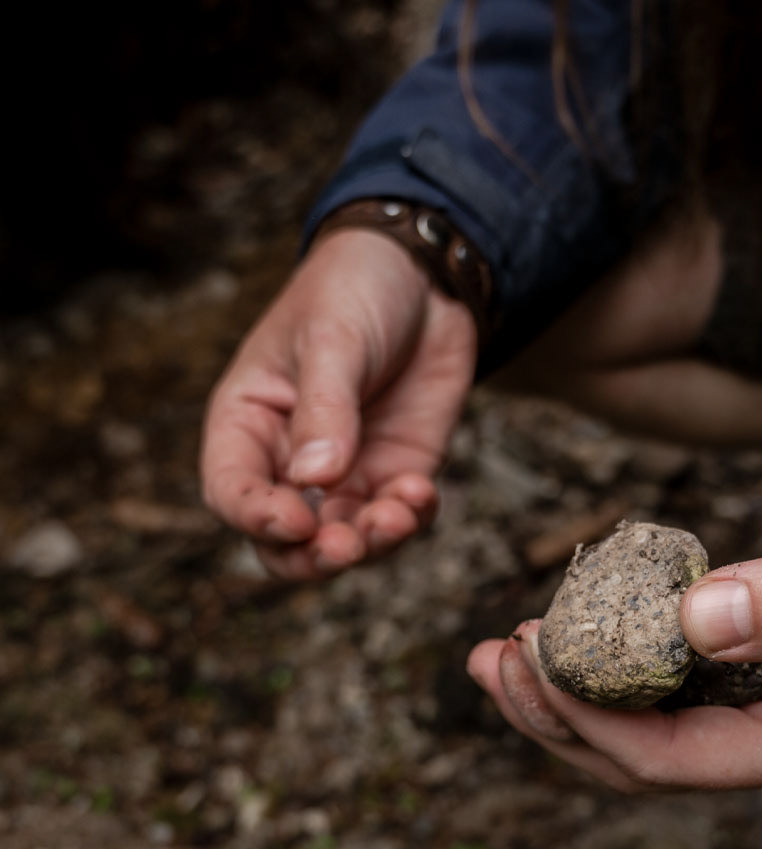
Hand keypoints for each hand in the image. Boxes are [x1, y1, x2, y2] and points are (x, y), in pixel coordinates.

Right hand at [201, 229, 475, 577]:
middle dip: (314, 556)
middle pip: (285, 541)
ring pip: (347, 539)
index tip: (297, 521)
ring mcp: (347, 473)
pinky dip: (412, 519)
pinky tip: (422, 493)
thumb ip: (325, 407)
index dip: (256, 517)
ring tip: (399, 514)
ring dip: (371, 543)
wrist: (425, 275)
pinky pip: (400, 518)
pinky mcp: (397, 472)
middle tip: (346, 548)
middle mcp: (291, 461)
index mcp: (248, 423)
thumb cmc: (355, 290)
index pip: (232, 490)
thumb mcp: (332, 338)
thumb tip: (316, 479)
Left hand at [467, 453, 761, 791]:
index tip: (528, 659)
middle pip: (636, 754)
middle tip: (491, 661)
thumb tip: (694, 622)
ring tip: (503, 653)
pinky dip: (606, 657)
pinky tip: (572, 627)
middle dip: (555, 715)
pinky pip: (660, 676)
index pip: (669, 760)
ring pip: (639, 719)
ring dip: (567, 692)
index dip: (587, 720)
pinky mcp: (751, 655)